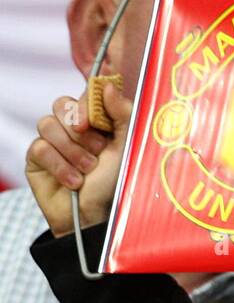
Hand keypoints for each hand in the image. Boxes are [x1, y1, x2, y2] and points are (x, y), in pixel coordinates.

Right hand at [25, 81, 130, 236]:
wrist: (96, 217)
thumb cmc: (114, 185)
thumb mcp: (127, 147)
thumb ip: (122, 114)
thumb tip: (108, 85)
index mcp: (96, 122)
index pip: (83, 95)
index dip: (87, 105)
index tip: (96, 123)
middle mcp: (73, 129)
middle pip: (61, 104)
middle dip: (79, 131)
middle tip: (97, 151)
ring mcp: (53, 142)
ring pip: (47, 123)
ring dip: (71, 150)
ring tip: (87, 171)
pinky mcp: (37, 158)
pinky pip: (39, 146)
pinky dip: (59, 165)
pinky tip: (73, 181)